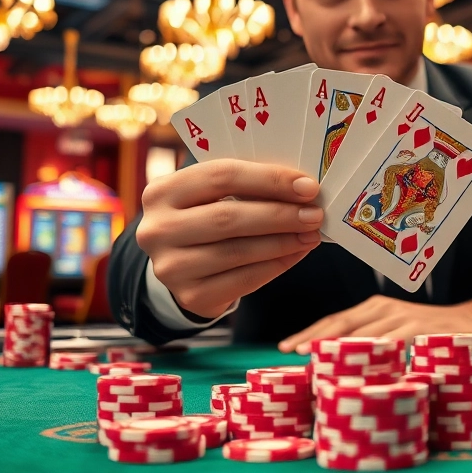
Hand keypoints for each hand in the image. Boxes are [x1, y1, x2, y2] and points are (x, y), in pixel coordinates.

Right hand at [137, 159, 323, 318]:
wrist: (183, 265)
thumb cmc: (206, 216)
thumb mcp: (211, 195)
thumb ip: (245, 185)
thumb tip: (301, 188)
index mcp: (161, 191)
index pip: (221, 176)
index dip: (268, 179)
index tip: (307, 186)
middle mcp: (157, 230)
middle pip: (228, 217)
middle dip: (279, 214)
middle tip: (314, 213)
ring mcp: (170, 267)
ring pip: (238, 251)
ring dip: (283, 241)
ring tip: (311, 233)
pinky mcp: (191, 296)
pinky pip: (244, 280)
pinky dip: (276, 265)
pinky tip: (296, 253)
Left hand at [278, 295, 471, 354]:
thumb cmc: (429, 332)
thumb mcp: (396, 333)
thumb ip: (372, 344)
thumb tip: (339, 367)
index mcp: (374, 308)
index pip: (334, 320)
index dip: (309, 332)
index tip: (286, 346)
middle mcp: (383, 308)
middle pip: (341, 323)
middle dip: (314, 337)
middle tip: (291, 351)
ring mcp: (402, 317)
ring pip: (363, 332)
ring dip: (338, 346)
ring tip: (315, 358)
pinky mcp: (420, 328)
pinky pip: (393, 340)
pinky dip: (377, 351)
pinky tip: (361, 362)